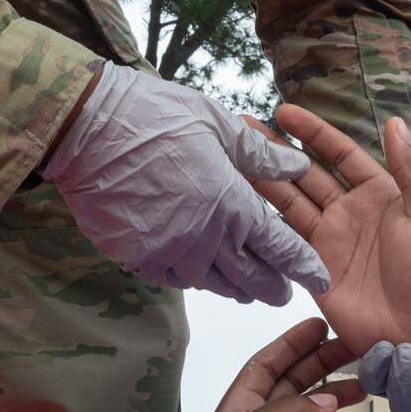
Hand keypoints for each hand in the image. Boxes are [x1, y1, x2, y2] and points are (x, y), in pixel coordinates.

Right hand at [43, 63, 328, 304]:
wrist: (91, 132)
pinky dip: (191, 277)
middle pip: (248, 278)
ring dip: (233, 287)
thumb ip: (260, 155)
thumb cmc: (158, 118)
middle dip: (270, 288)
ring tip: (246, 288)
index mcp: (231, 205)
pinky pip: (173, 278)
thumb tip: (298, 166)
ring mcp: (169, 253)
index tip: (319, 279)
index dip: (302, 266)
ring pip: (211, 282)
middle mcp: (204, 239)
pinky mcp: (137, 256)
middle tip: (283, 294)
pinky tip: (197, 272)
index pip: (278, 247)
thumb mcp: (218, 125)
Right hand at [252, 106, 410, 375]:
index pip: (340, 154)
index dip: (312, 132)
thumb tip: (394, 122)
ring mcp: (331, 242)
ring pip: (289, 202)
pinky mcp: (315, 271)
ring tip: (232, 157)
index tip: (284, 111)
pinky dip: (263, 223)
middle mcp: (351, 213)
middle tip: (243, 128)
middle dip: (276, 150)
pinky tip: (239, 204)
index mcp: (382, 194)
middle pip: (306, 174)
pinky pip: (284, 241)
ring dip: (263, 179)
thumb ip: (408, 169)